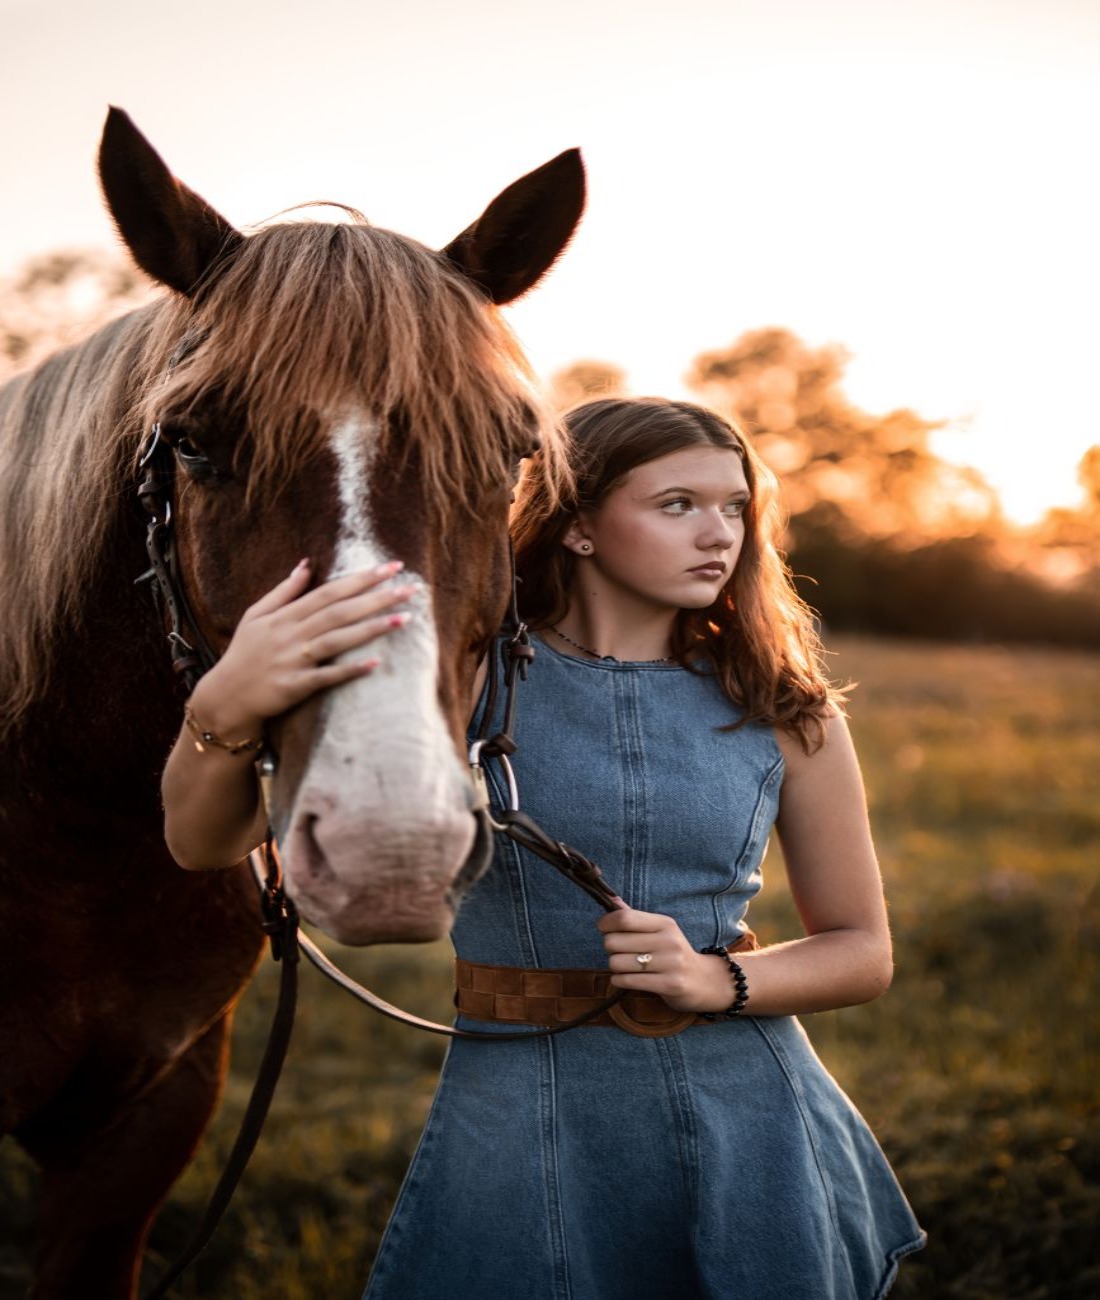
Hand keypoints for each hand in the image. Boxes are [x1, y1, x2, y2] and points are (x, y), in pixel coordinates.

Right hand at [188, 558, 414, 740]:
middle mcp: (291, 634)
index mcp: (285, 615)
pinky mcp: (295, 687)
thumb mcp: (255, 615)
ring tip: (404, 618)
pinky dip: (350, 670)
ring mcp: (293, 660)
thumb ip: (283, 591)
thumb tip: (307, 563)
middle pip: (340, 611)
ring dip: (372, 628)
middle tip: (411, 588)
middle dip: (377, 597)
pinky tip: (376, 663)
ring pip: (337, 640)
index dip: (361, 578)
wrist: (226, 698)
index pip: (330, 591)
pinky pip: (327, 677)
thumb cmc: (244, 654)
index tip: (391, 567)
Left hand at [597, 906, 734, 1012]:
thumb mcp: (660, 931)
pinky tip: (626, 979)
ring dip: (615, 967)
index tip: (603, 928)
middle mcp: (669, 941)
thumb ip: (634, 917)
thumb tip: (610, 899)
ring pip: (617, 963)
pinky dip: (619, 981)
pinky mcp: (669, 985)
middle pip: (614, 941)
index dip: (606, 923)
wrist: (704, 981)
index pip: (624, 918)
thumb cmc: (673, 953)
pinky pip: (627, 981)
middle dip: (610, 948)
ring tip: (626, 967)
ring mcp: (670, 964)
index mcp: (665, 923)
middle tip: (620, 952)